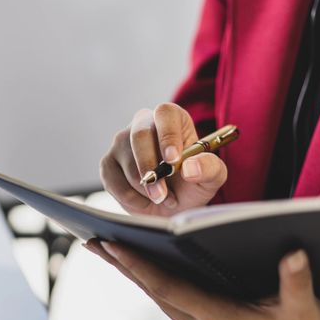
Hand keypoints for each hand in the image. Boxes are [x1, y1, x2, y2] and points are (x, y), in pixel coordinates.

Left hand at [86, 240, 319, 319]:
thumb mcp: (307, 308)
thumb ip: (297, 281)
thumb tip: (293, 254)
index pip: (170, 290)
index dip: (139, 267)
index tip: (111, 246)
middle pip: (154, 293)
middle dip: (122, 266)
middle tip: (91, 239)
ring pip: (159, 298)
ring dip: (132, 274)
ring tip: (105, 248)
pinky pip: (171, 303)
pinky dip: (153, 283)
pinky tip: (141, 266)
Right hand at [99, 103, 226, 216]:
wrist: (170, 206)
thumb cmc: (192, 184)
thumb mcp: (212, 178)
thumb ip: (210, 168)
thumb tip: (190, 167)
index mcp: (171, 119)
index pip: (165, 114)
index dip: (168, 135)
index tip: (173, 161)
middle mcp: (143, 124)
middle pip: (139, 135)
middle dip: (150, 167)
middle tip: (162, 193)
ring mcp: (122, 143)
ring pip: (126, 161)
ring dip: (145, 188)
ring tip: (162, 197)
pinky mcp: (108, 163)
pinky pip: (112, 179)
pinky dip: (130, 197)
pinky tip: (144, 200)